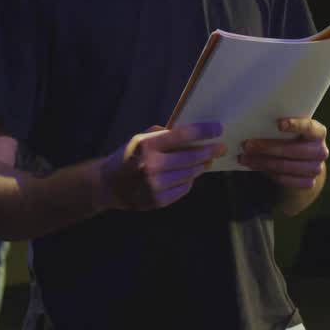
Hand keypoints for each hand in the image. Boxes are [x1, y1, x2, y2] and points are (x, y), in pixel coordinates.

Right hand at [98, 122, 226, 210]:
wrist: (108, 185)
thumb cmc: (128, 157)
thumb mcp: (140, 139)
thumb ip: (163, 135)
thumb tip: (191, 132)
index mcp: (148, 146)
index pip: (183, 135)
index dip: (204, 131)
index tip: (218, 128)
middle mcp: (152, 165)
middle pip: (192, 157)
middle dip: (210, 151)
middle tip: (221, 147)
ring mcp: (156, 185)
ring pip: (191, 174)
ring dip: (201, 166)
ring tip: (207, 160)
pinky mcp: (159, 201)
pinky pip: (184, 189)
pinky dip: (189, 181)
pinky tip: (188, 175)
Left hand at [238, 117, 327, 188]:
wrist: (305, 161)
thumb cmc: (294, 138)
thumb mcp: (293, 130)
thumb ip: (281, 126)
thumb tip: (255, 122)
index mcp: (319, 133)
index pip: (309, 127)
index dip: (295, 125)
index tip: (278, 124)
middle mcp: (321, 151)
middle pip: (292, 150)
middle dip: (267, 147)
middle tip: (247, 145)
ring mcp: (316, 169)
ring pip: (285, 166)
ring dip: (262, 162)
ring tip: (245, 158)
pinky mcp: (308, 183)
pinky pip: (283, 179)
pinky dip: (267, 172)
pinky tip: (255, 166)